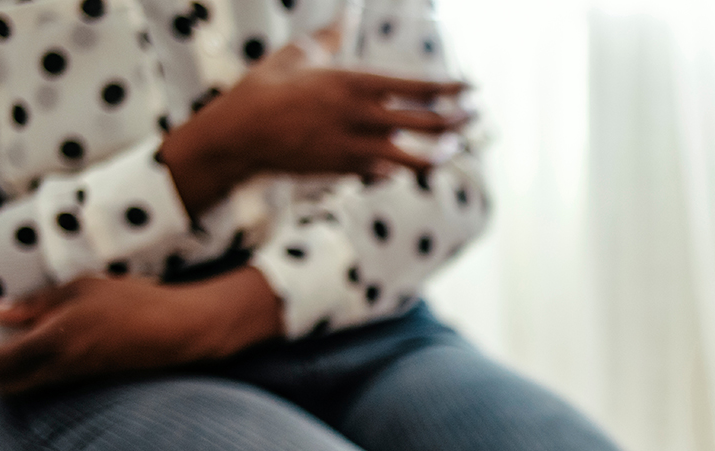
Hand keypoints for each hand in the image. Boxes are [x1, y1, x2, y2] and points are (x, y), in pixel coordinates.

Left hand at [0, 267, 283, 393]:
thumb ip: (34, 302)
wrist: (180, 329)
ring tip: (14, 355)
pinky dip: (43, 374)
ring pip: (35, 387)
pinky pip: (56, 382)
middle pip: (13, 385)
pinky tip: (49, 355)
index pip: (1, 362)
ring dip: (19, 376)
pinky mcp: (96, 378)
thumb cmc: (132, 301)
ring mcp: (81, 376)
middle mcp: (63, 365)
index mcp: (53, 340)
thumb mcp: (80, 287)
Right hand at [159, 28, 467, 217]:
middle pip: (428, 122)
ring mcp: (356, 148)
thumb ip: (329, 38)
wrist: (238, 137)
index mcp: (353, 82)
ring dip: (441, 153)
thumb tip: (345, 13)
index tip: (472, 87)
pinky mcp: (346, 171)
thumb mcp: (297, 56)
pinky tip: (409, 162)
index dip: (451, 88)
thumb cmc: (265, 90)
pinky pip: (387, 171)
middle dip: (459, 119)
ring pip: (416, 156)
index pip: (418, 86)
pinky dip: (400, 167)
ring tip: (455, 146)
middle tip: (475, 114)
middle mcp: (360, 116)